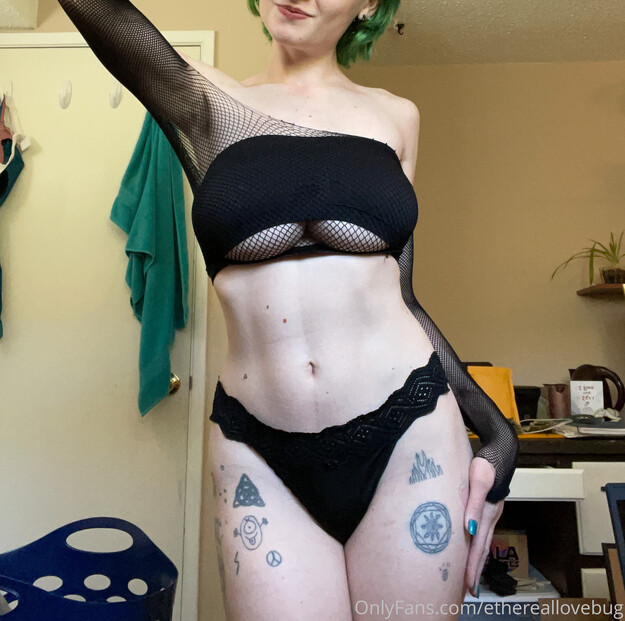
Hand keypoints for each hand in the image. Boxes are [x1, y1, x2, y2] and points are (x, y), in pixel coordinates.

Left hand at [463, 456, 503, 595]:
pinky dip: (476, 545)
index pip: (478, 544)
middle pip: (482, 547)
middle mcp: (492, 515)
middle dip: (475, 569)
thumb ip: (474, 503)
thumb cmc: (488, 462)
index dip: (472, 565)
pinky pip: (482, 531)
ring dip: (476, 560)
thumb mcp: (479, 479)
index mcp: (489, 512)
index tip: (467, 585)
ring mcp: (492, 512)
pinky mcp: (488, 507)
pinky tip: (471, 549)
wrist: (500, 448)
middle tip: (468, 591)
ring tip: (469, 577)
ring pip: (482, 541)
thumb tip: (469, 528)